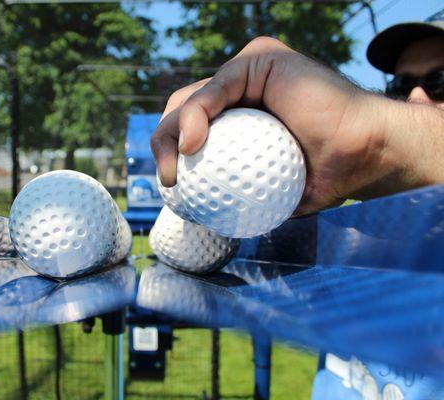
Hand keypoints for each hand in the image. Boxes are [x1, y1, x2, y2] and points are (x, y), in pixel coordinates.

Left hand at [151, 37, 395, 214]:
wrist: (364, 157)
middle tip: (169, 183)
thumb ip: (234, 193)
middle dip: (163, 145)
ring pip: (191, 98)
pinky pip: (217, 87)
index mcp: (239, 119)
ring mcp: (249, 73)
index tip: (172, 192)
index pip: (190, 132)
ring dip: (170, 135)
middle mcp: (241, 92)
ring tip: (175, 170)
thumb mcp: (266, 191)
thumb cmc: (324, 176)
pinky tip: (191, 145)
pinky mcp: (260, 60)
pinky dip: (196, 115)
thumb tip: (201, 217)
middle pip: (183, 112)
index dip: (171, 156)